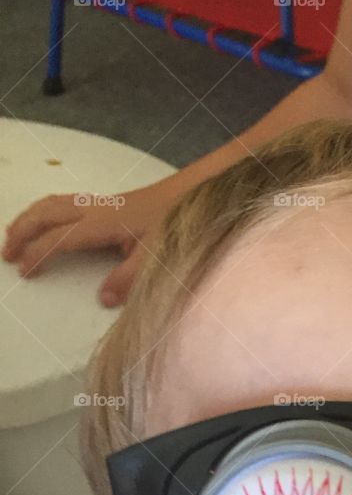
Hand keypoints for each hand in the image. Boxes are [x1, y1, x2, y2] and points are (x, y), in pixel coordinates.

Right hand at [2, 177, 179, 305]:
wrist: (191, 196)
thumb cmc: (175, 226)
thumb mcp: (156, 260)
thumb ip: (129, 280)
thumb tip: (103, 298)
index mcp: (102, 224)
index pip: (58, 239)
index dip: (38, 255)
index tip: (24, 272)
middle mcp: (93, 209)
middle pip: (44, 214)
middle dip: (21, 232)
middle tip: (5, 254)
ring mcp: (98, 203)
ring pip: (50, 203)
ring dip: (28, 219)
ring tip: (13, 237)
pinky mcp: (104, 204)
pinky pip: (62, 202)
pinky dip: (43, 212)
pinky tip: (44, 223)